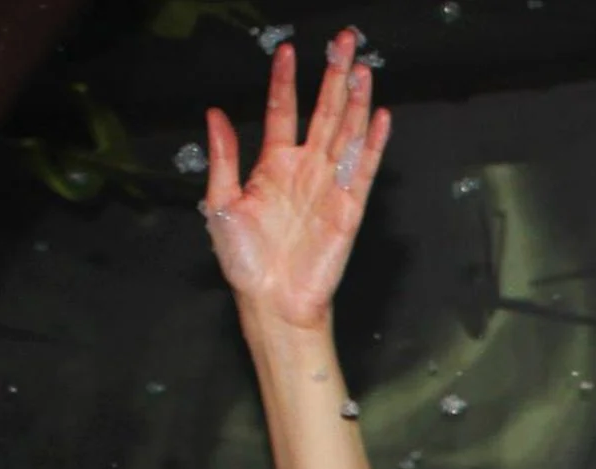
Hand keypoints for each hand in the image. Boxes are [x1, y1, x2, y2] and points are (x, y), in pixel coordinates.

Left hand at [203, 31, 390, 329]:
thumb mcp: (221, 203)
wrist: (271, 302)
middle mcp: (305, 170)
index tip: (288, 51)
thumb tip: (215, 115)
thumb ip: (224, 158)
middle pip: (323, 112)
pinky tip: (380, 115)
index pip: (283, 112)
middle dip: (332, 75)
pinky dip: (373, 143)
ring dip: (355, 99)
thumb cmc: (246, 262)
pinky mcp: (348, 207)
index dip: (285, 82)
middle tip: (343, 40)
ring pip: (346, 132)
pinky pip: (363, 169)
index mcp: (273, 166)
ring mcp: (328, 186)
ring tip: (361, 66)